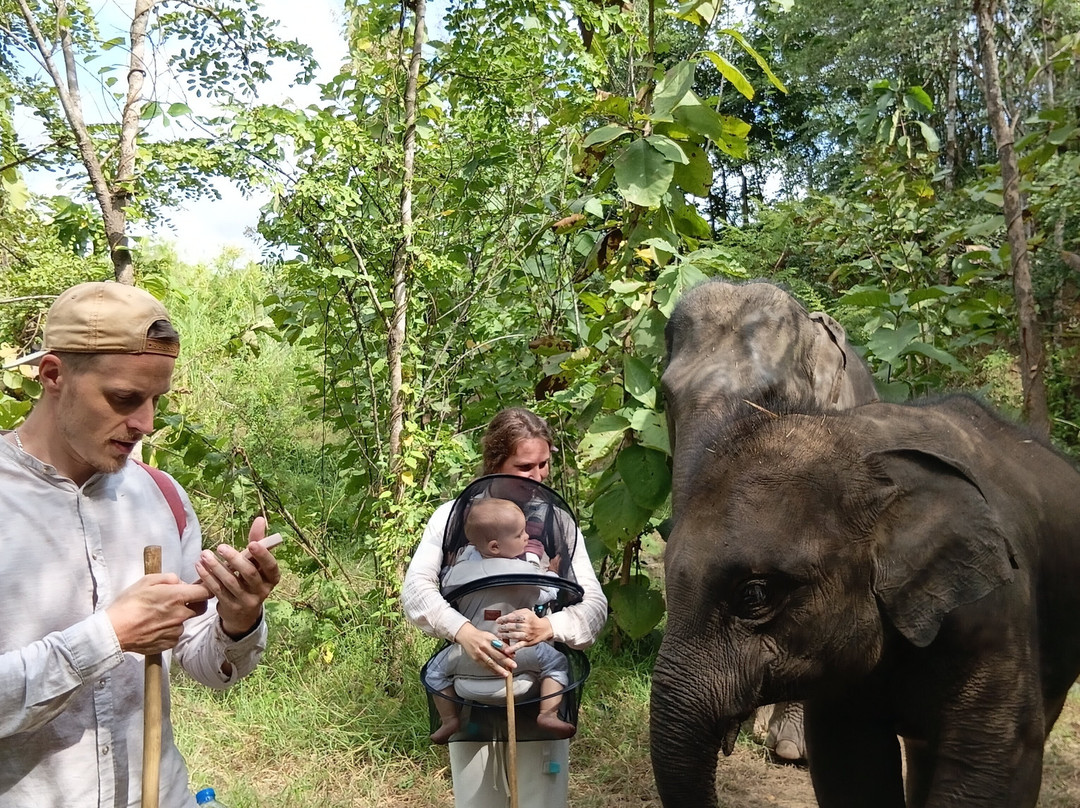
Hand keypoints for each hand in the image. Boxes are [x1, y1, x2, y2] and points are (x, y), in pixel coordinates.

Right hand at [106, 574, 209, 654]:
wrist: (114, 631)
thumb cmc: (128, 604)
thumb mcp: (146, 581)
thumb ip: (168, 578)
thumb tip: (179, 582)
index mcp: (177, 597)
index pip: (206, 591)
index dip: (206, 587)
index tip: (201, 586)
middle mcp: (181, 615)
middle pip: (201, 607)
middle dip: (195, 602)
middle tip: (181, 599)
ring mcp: (176, 630)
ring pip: (185, 621)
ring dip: (178, 617)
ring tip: (158, 615)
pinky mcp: (169, 643)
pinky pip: (175, 633)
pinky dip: (169, 629)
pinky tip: (154, 626)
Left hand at [195, 516, 280, 637]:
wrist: (244, 613)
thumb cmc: (251, 580)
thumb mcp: (257, 563)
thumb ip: (258, 541)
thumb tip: (260, 519)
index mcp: (272, 578)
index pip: (271, 566)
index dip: (263, 555)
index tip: (251, 544)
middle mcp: (262, 590)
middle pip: (249, 574)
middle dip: (235, 559)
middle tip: (221, 547)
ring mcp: (246, 601)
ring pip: (231, 582)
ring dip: (216, 567)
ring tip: (205, 554)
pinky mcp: (230, 607)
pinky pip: (217, 591)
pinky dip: (208, 578)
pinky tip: (199, 566)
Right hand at [454, 622, 515, 677]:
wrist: (466, 636)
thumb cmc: (480, 636)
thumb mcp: (490, 636)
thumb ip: (499, 643)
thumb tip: (509, 651)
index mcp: (489, 638)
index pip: (500, 645)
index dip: (508, 651)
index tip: (514, 656)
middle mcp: (484, 646)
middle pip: (497, 655)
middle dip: (506, 661)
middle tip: (513, 665)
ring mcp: (479, 653)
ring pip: (491, 663)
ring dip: (499, 669)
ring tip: (506, 674)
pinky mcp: (476, 659)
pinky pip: (485, 666)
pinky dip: (492, 670)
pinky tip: (497, 673)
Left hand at [495, 609, 552, 651]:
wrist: (544, 629)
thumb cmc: (533, 620)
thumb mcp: (527, 612)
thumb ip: (517, 613)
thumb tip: (507, 616)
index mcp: (526, 617)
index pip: (513, 617)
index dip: (504, 619)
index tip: (498, 620)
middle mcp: (527, 626)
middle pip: (513, 626)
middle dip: (504, 627)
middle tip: (498, 628)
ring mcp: (527, 635)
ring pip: (514, 635)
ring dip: (505, 635)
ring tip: (499, 635)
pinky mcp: (527, 642)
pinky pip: (519, 645)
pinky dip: (512, 648)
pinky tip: (507, 650)